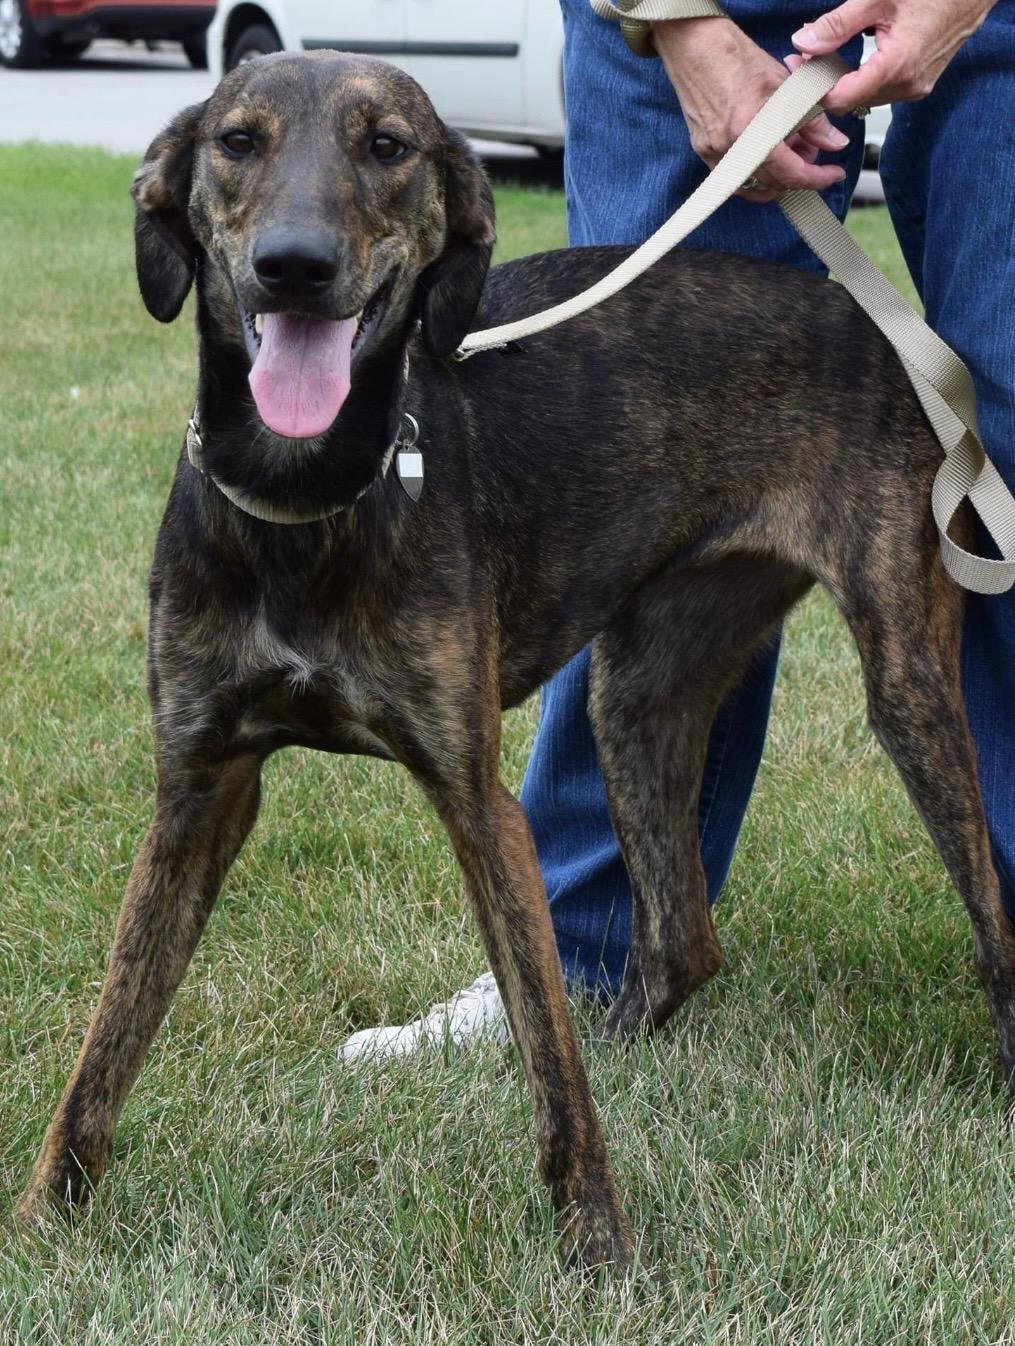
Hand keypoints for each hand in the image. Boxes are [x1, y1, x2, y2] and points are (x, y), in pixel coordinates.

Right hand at [653, 16, 849, 201]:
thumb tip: (834, 143)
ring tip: (789, 150)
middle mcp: (730, 150)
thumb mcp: (785, 86)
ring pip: (754, 187)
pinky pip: (736, 178)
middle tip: (810, 148)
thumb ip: (813, 120)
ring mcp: (714, 155)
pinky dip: (756, 172)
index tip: (832, 174)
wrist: (697, 50)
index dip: (817, 177)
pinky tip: (766, 152)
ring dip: (777, 176)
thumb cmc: (737, 60)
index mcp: (751, 131)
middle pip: (773, 184)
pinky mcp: (704, 154)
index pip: (790, 173)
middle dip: (797, 172)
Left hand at [791, 0, 995, 113]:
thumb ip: (838, 25)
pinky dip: (859, 79)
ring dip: (840, 82)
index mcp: (897, 66)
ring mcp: (915, 88)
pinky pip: (879, 91)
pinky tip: (846, 61)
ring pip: (863, 98)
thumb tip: (803, 42)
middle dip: (822, 84)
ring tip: (821, 57)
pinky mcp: (918, 84)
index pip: (840, 98)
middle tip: (802, 59)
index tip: (796, 70)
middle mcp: (907, 86)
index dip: (813, 88)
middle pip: (849, 102)